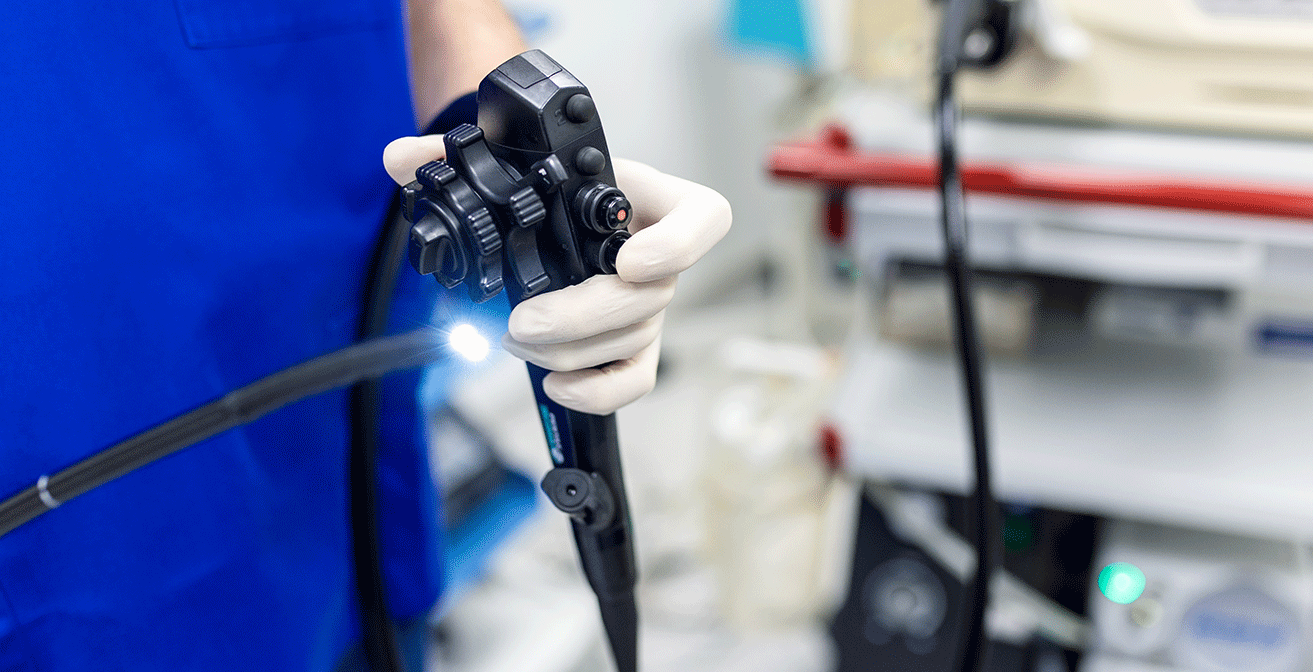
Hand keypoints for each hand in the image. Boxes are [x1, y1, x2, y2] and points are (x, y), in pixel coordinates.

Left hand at [383, 137, 731, 414]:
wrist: (547, 211)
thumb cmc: (546, 184)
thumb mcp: (509, 158)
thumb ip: (454, 152)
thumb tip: (399, 158)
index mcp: (645, 198)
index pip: (704, 217)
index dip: (679, 244)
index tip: (626, 258)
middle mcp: (657, 254)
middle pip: (653, 296)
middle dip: (583, 315)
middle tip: (524, 320)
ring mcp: (648, 305)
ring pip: (633, 340)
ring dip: (570, 349)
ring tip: (515, 339)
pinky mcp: (632, 346)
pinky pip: (634, 380)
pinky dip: (597, 391)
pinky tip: (554, 383)